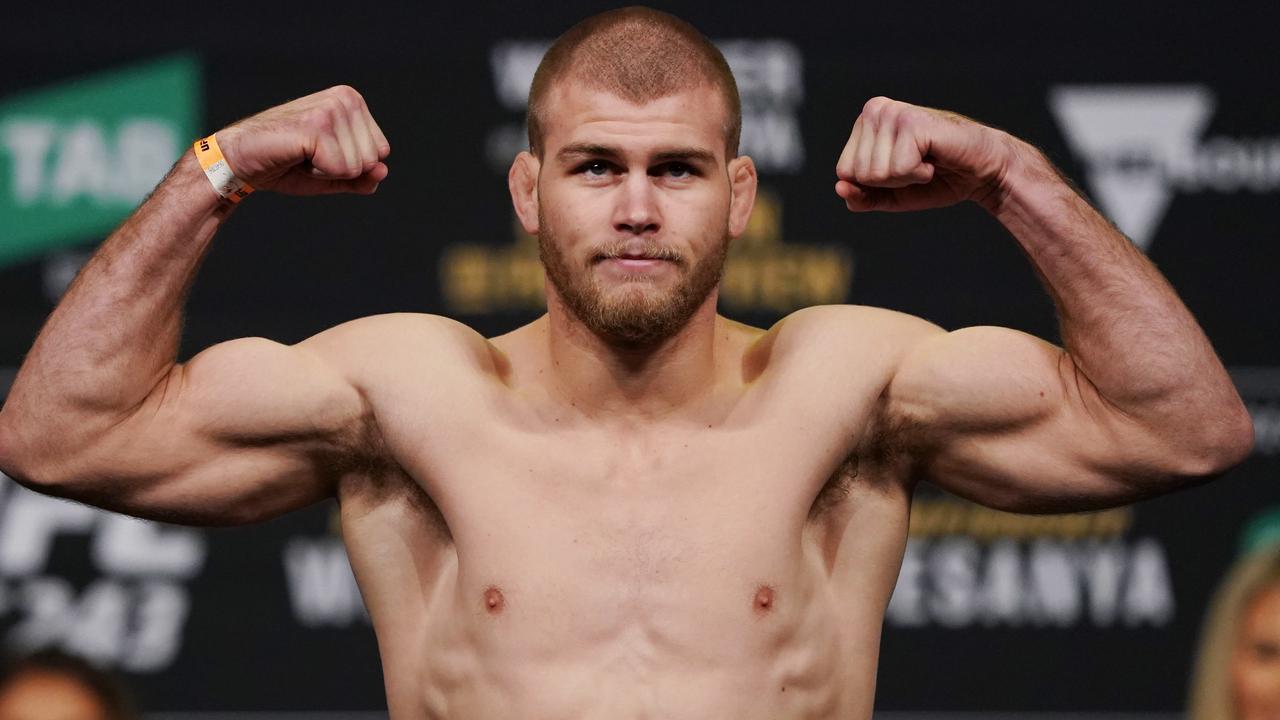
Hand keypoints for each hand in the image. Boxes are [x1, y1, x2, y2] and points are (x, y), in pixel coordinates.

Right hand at [215, 85, 389, 195]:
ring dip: (326, 171)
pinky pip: (341, 169)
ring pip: (358, 166)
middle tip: (307, 156)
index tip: (320, 154)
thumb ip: (362, 177)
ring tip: (300, 155)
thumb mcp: (333, 175)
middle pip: (372, 160)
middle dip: (340, 169)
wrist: (240, 161)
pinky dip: (317, 173)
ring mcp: (331, 109)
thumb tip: (383, 171)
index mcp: (352, 101)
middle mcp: (345, 98)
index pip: (381, 152)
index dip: (350, 165)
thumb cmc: (286, 164)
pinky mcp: (316, 125)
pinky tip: (295, 157)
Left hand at [835, 96, 1014, 212]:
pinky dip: (919, 173)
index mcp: (865, 122)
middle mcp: (874, 110)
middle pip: (859, 173)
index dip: (875, 184)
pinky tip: (934, 157)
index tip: (902, 168)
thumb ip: (862, 196)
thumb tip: (840, 187)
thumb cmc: (937, 178)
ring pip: (876, 173)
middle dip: (891, 181)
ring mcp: (892, 113)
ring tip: (926, 160)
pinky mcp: (911, 122)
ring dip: (906, 177)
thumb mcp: (890, 195)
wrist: (981, 171)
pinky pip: (899, 169)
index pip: (844, 172)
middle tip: (918, 165)